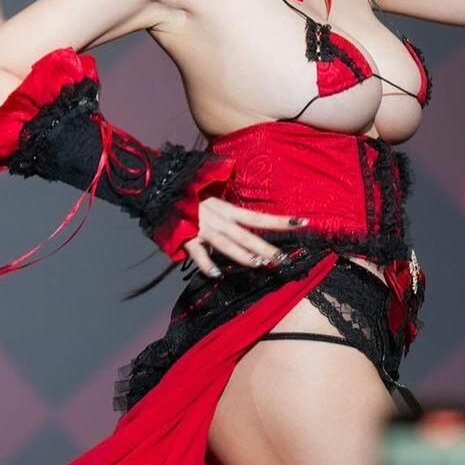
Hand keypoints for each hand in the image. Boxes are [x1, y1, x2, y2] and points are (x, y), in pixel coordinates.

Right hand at [183, 196, 308, 277]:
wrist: (160, 190)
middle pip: (247, 236)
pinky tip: (217, 274)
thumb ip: (227, 202)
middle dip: (265, 248)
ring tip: (260, 263)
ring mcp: (203, 229)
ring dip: (243, 255)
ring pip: (227, 245)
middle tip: (284, 259)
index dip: (281, 221)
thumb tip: (244, 207)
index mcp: (227, 209)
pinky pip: (198, 254)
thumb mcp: (212, 192)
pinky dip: (206, 263)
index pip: (259, 217)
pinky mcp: (186, 238)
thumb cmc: (188, 192)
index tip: (304, 222)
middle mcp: (219, 220)